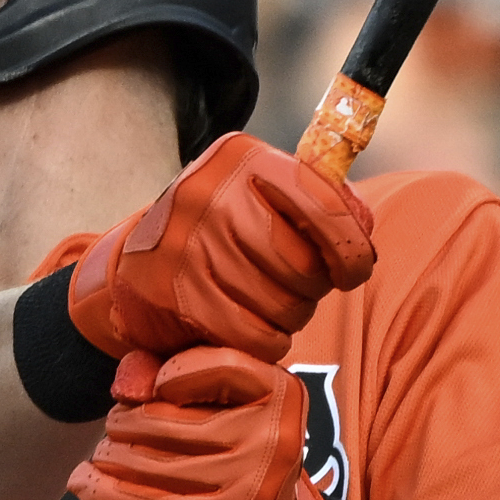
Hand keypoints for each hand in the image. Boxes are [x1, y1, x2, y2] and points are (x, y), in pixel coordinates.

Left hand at [67, 346, 335, 499]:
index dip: (174, 373)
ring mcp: (243, 489)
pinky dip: (98, 491)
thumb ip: (186, 375)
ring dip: (107, 457)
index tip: (158, 388)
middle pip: (161, 419)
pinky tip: (84, 483)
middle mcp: (271, 442)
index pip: (220, 365)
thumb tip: (127, 383)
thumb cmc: (236, 462)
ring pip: (141, 460)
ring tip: (104, 457)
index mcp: (281, 398)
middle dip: (122, 423)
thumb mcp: (232, 410)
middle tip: (116, 430)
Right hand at [69, 137, 376, 363]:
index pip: (323, 207)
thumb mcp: (266, 193)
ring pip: (281, 306)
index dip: (351, 250)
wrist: (139, 260)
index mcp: (243, 158)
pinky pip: (252, 336)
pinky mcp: (173, 295)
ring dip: (290, 317)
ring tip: (271, 304)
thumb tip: (361, 231)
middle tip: (298, 288)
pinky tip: (255, 329)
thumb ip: (323, 201)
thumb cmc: (224, 227)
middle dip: (313, 288)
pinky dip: (266, 341)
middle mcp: (210, 194)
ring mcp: (187, 245)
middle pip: (302, 265)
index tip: (352, 272)